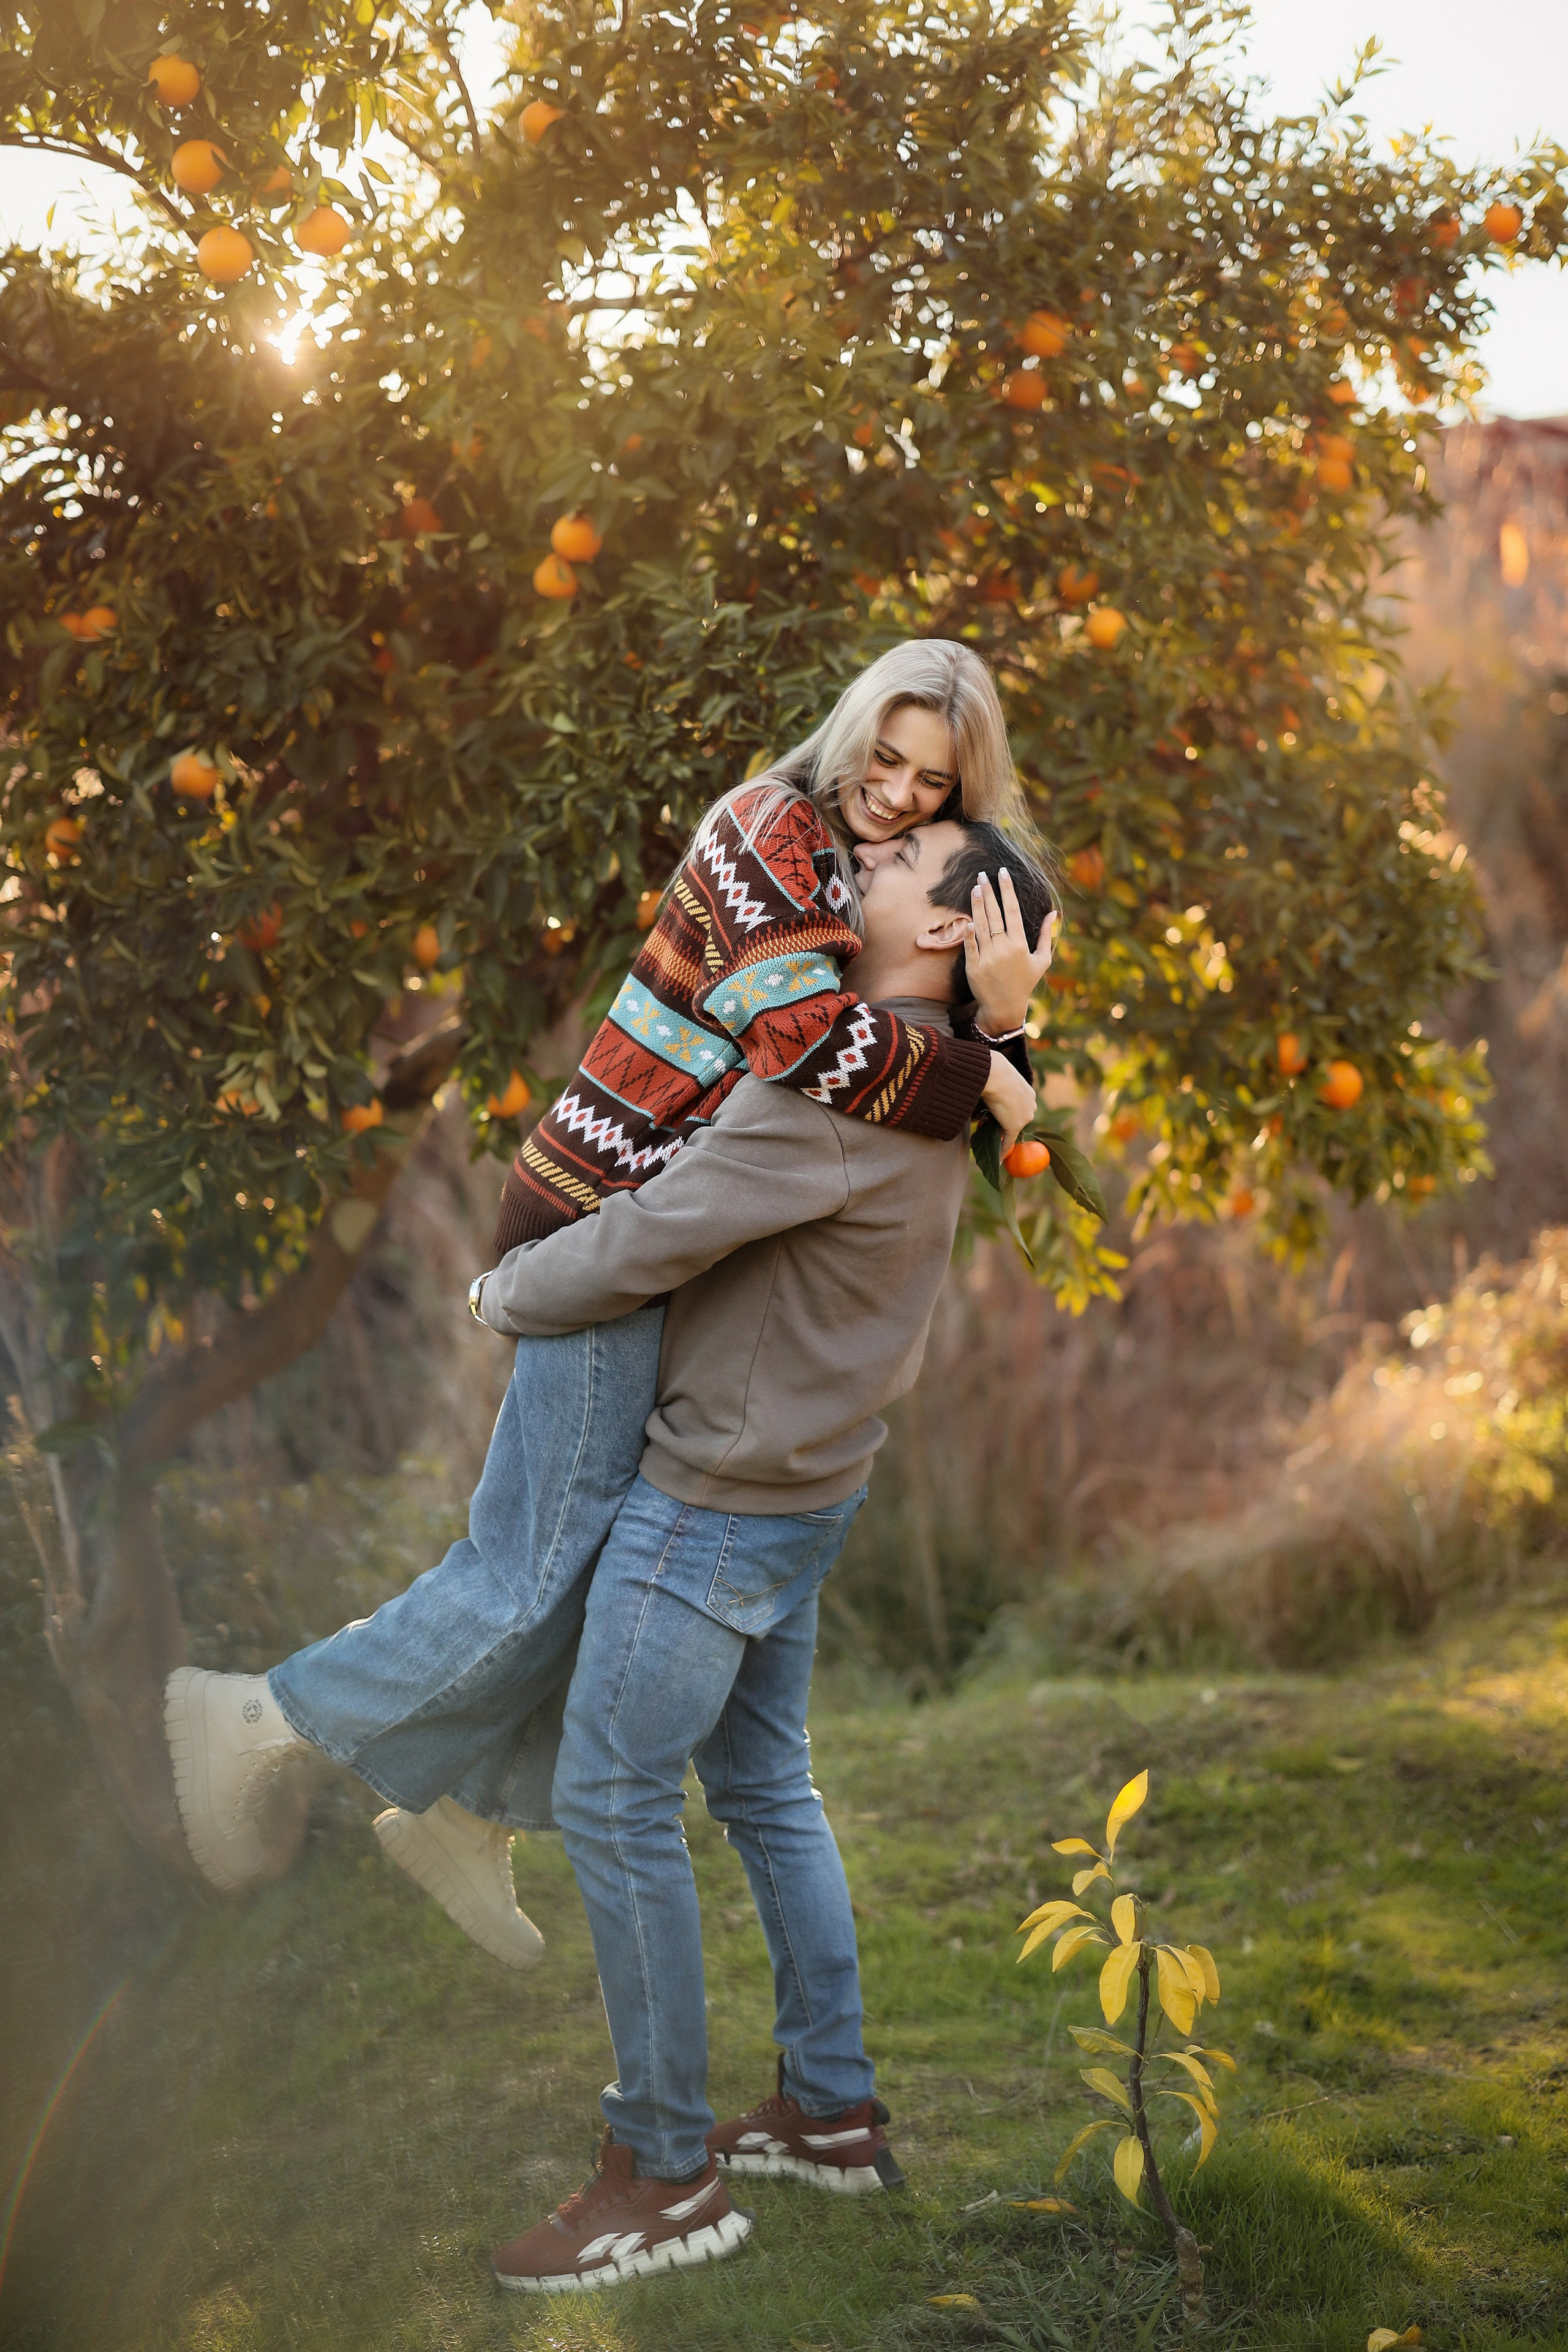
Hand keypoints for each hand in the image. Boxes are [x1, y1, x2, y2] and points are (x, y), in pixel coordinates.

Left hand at [965, 869, 1058, 1034]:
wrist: (1004, 1007)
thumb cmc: (1025, 982)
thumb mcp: (1041, 960)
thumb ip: (1046, 936)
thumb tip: (1053, 913)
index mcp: (1019, 945)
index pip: (1013, 911)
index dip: (1008, 890)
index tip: (1003, 873)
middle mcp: (1003, 949)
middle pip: (995, 914)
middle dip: (989, 892)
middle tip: (982, 875)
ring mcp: (987, 958)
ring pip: (981, 926)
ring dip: (977, 905)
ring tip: (975, 888)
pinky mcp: (973, 967)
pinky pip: (970, 946)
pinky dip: (968, 933)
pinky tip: (967, 918)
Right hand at [981, 1051, 1036, 1155]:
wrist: (993, 1073)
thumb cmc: (991, 1070)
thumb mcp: (998, 1078)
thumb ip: (997, 1087)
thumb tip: (984, 1089)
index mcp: (1029, 1092)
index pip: (1019, 1108)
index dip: (1007, 1114)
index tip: (999, 1117)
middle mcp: (1031, 1105)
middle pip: (1015, 1120)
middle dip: (1000, 1124)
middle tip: (984, 1124)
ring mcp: (1024, 1117)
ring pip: (1009, 1129)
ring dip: (995, 1134)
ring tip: (979, 1134)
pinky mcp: (1015, 1126)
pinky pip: (1008, 1141)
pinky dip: (1002, 1150)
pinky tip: (997, 1158)